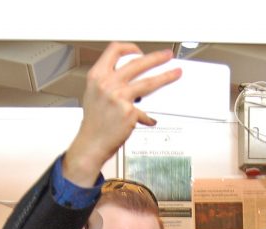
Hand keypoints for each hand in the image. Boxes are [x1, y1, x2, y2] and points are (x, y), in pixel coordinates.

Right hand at [63, 42, 180, 185]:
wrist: (90, 143)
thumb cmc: (93, 123)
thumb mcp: (93, 94)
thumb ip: (109, 82)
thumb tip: (129, 77)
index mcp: (97, 76)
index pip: (114, 50)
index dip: (130, 48)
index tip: (139, 51)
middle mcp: (107, 84)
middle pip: (137, 63)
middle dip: (156, 57)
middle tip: (166, 56)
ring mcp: (119, 97)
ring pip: (148, 82)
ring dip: (165, 76)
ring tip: (175, 73)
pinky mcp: (129, 112)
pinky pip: (145, 112)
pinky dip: (148, 117)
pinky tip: (148, 120)